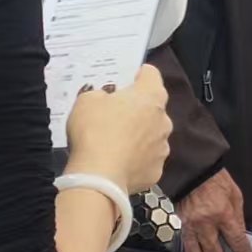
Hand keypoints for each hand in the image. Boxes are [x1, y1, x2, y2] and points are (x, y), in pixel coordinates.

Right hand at [64, 65, 171, 193]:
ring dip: (139, 135)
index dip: (138, 74)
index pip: (151, 74)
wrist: (99, 177)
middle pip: (153, 107)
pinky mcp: (157, 171)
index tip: (126, 79)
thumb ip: (100, 94)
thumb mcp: (86, 100)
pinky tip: (119, 164)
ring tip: (115, 143)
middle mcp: (164, 120)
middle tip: (114, 115)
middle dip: (137, 108)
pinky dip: (136, 160)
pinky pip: (146, 160)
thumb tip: (107, 99)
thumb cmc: (94, 130)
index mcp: (151, 96)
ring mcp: (163, 147)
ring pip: (152, 135)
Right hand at [178, 169, 251, 251]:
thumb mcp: (236, 197)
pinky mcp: (180, 227)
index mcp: (224, 214)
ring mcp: (191, 227)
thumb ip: (238, 219)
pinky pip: (186, 249)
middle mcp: (206, 224)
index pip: (237, 243)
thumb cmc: (217, 182)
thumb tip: (240, 238)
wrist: (193, 171)